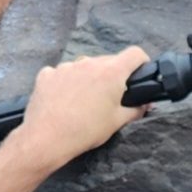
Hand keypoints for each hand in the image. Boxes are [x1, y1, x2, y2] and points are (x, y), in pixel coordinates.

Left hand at [7, 46, 151, 173]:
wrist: (47, 138)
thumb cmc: (87, 130)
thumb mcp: (117, 122)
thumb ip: (135, 110)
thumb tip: (145, 104)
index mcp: (111, 72)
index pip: (135, 54)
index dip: (141, 62)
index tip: (139, 74)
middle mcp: (88, 62)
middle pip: (107, 61)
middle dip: (112, 75)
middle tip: (109, 97)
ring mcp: (65, 66)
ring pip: (83, 67)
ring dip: (87, 78)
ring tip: (82, 101)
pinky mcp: (46, 74)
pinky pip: (61, 73)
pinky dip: (65, 82)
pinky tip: (61, 100)